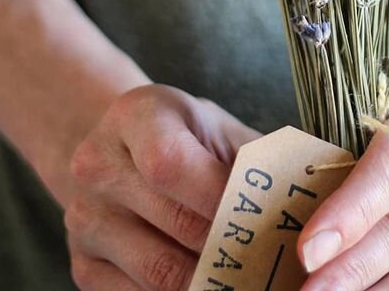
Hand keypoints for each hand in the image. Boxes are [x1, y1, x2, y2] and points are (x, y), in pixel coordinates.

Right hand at [64, 83, 259, 290]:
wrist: (122, 152)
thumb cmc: (189, 139)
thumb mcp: (221, 129)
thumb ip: (257, 160)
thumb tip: (306, 194)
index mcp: (137, 115)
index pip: (171, 164)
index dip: (220, 199)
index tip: (262, 217)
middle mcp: (97, 164)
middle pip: (175, 225)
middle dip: (231, 248)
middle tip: (272, 259)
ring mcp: (84, 218)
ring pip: (159, 274)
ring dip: (212, 282)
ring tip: (249, 276)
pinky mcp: (82, 266)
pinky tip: (212, 285)